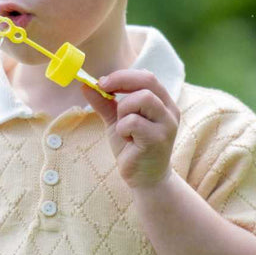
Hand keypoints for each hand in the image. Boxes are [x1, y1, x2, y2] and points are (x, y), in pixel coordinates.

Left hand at [82, 69, 179, 188]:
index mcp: (163, 102)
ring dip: (123, 110)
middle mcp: (169, 110)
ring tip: (123, 127)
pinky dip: (123, 128)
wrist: (144, 178)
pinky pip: (133, 122)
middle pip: (147, 81)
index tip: (102, 82)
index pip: (147, 76)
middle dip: (120, 82)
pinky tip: (127, 140)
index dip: (122, 75)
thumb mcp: (117, 121)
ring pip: (141, 99)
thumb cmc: (133, 148)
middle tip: (103, 91)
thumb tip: (86, 85)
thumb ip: (105, 103)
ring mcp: (167, 124)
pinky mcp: (158, 139)